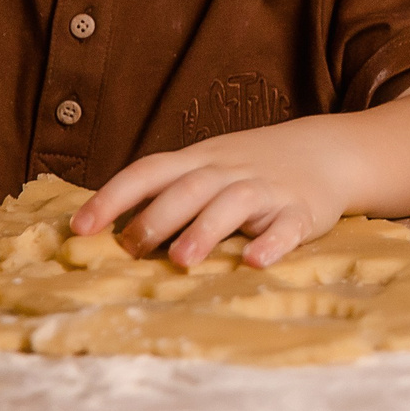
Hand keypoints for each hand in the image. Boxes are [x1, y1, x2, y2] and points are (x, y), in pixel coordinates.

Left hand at [73, 122, 349, 268]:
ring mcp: (267, 189)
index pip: (150, 171)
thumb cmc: (252, 168)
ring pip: (234, 203)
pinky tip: (257, 260)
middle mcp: (230, 171)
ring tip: (184, 259)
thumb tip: (105, 232)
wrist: (330, 150)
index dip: (113, 197)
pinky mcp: (302, 211)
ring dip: (206, 229)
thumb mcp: (208, 166)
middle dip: (158, 216)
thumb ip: (166, 192)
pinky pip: (288, 225)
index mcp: (200, 160)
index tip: (79, 228)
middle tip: (131, 248)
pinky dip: (273, 242)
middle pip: (189, 187)